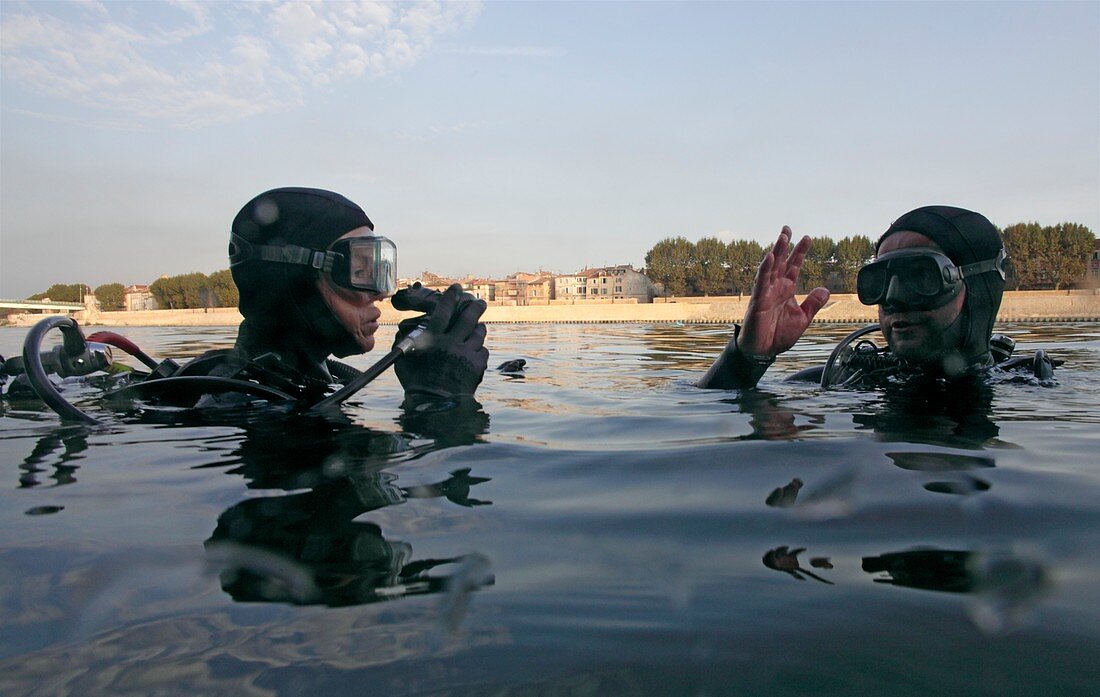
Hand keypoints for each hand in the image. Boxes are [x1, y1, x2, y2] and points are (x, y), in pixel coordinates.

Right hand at [392, 284, 488, 397]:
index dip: (451, 297)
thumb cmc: (416, 383)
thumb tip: (401, 333)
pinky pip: (482, 350)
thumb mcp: (403, 362)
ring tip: (477, 327)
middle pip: (468, 316)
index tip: (457, 289)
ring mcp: (466, 352)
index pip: (444, 310)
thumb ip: (403, 344)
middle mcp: (451, 341)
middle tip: (479, 302)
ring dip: (478, 328)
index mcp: (433, 338)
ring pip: (479, 332)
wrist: (436, 404)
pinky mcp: (478, 364)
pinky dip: (479, 349)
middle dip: (475, 306)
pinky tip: (474, 351)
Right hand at [738, 227, 829, 356]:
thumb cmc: (779, 335)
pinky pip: (761, 282)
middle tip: (788, 228)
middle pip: (781, 261)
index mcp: (786, 290)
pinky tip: (771, 257)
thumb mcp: (803, 318)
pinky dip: (766, 269)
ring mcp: (766, 292)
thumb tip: (825, 289)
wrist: (763, 351)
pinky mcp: (758, 300)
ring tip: (782, 237)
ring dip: (776, 252)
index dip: (800, 252)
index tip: (807, 238)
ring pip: (771, 267)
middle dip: (784, 245)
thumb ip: (813, 303)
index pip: (793, 266)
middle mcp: (775, 287)